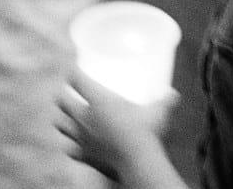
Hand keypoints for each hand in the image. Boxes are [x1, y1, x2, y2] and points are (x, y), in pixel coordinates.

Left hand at [55, 68, 181, 184]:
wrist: (136, 161)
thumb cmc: (145, 131)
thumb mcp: (157, 111)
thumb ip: (164, 100)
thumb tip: (173, 94)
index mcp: (98, 99)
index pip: (76, 79)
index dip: (73, 72)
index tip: (74, 70)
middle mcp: (84, 116)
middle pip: (62, 101)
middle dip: (63, 95)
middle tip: (68, 93)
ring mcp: (80, 136)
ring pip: (59, 124)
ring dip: (61, 119)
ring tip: (67, 117)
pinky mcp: (81, 154)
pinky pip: (67, 148)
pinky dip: (69, 145)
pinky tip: (74, 144)